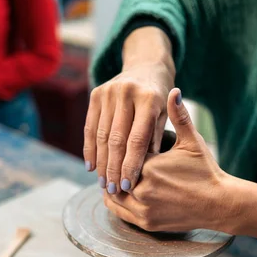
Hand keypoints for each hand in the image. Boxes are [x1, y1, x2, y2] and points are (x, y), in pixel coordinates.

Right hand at [84, 27, 174, 194]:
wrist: (146, 66)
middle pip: (116, 140)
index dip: (131, 165)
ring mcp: (109, 92)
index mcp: (149, 99)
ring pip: (101, 135)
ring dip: (101, 162)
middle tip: (113, 190)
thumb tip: (144, 172)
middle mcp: (127, 93)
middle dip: (114, 168)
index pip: (137, 140)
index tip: (128, 186)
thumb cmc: (160, 99)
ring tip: (103, 183)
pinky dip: (90, 148)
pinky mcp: (96, 93)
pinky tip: (91, 167)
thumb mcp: (166, 116)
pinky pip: (90, 126)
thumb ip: (155, 140)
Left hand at [104, 88, 229, 232]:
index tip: (116, 141)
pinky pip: (120, 212)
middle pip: (115, 175)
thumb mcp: (192, 141)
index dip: (119, 149)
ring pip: (113, 196)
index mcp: (150, 167)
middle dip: (111, 168)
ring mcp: (143, 209)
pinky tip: (116, 193)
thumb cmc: (206, 171)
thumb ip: (180, 116)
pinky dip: (115, 202)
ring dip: (110, 186)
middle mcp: (143, 190)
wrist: (219, 204)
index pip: (123, 154)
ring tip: (110, 175)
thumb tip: (174, 91)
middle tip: (105, 158)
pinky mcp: (146, 223)